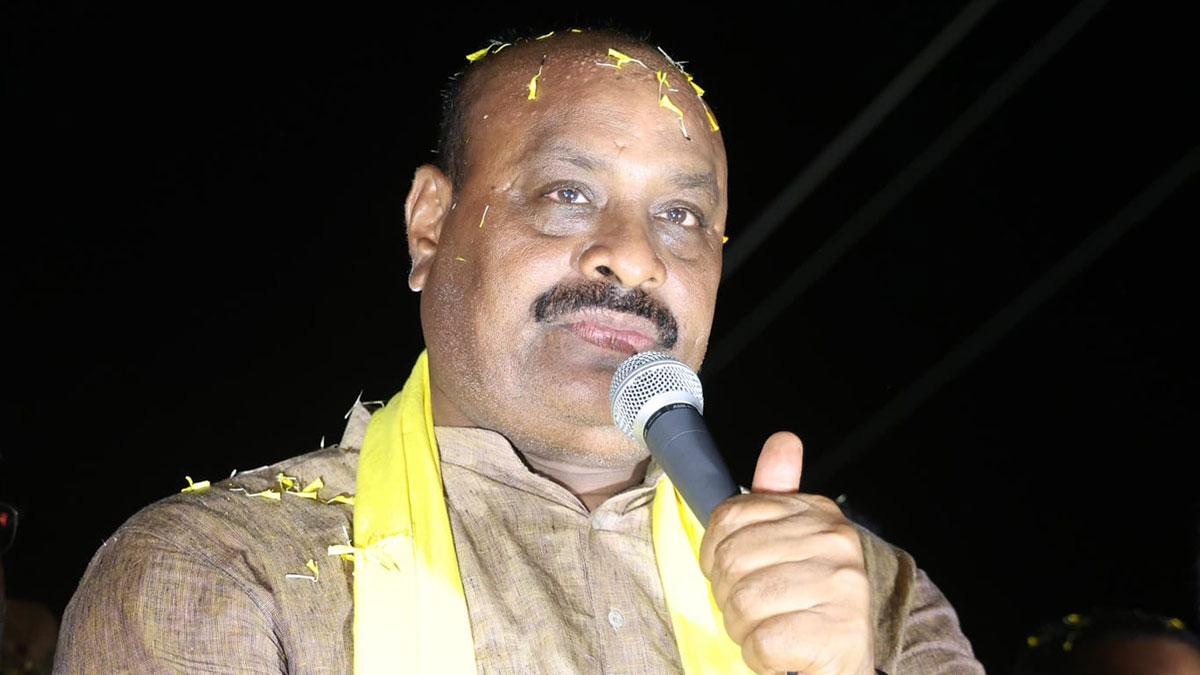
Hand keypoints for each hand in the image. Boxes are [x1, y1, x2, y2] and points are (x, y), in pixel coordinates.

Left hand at [699, 432, 873, 674]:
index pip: (729, 516)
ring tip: (772, 627)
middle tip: (757, 609)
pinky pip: (761, 642)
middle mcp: (835, 542)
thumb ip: (779, 492)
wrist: (842, 665)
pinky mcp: (836, 634)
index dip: (716, 552)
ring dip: (744, 627)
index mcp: (819, 513)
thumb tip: (784, 441)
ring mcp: (840, 587)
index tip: (738, 572)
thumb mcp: (793, 541)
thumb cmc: (808, 604)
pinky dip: (760, 654)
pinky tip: (783, 650)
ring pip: (743, 602)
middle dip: (730, 595)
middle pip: (732, 560)